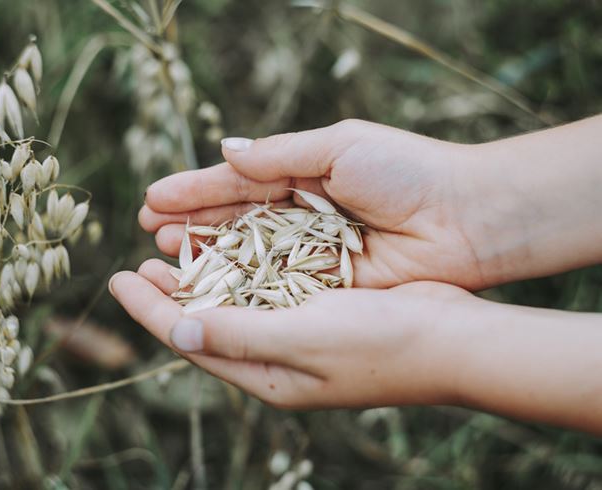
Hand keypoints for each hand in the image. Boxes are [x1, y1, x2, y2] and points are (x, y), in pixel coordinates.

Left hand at [109, 260, 472, 408]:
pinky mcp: (322, 309)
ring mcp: (300, 334)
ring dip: (202, 276)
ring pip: (235, 302)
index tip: (116, 279)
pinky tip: (230, 246)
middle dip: (169, 293)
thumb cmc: (380, 343)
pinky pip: (267, 287)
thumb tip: (176, 329)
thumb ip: (238, 335)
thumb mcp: (303, 339)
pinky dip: (241, 267)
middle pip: (207, 322)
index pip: (191, 339)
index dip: (150, 310)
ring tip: (172, 249)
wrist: (452, 339)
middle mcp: (277, 357)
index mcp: (267, 374)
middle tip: (137, 262)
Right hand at [139, 120, 494, 289]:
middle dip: (192, 224)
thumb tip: (225, 150)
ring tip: (166, 255)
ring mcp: (311, 253)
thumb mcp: (338, 147)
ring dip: (207, 256)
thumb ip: (278, 155)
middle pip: (235, 221)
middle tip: (149, 231)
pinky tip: (208, 286)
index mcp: (303, 174)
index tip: (153, 199)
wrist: (465, 218)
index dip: (195, 191)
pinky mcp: (326, 286)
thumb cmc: (405, 171)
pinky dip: (242, 286)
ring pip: (248, 256)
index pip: (237, 183)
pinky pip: (275, 286)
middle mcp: (301, 216)